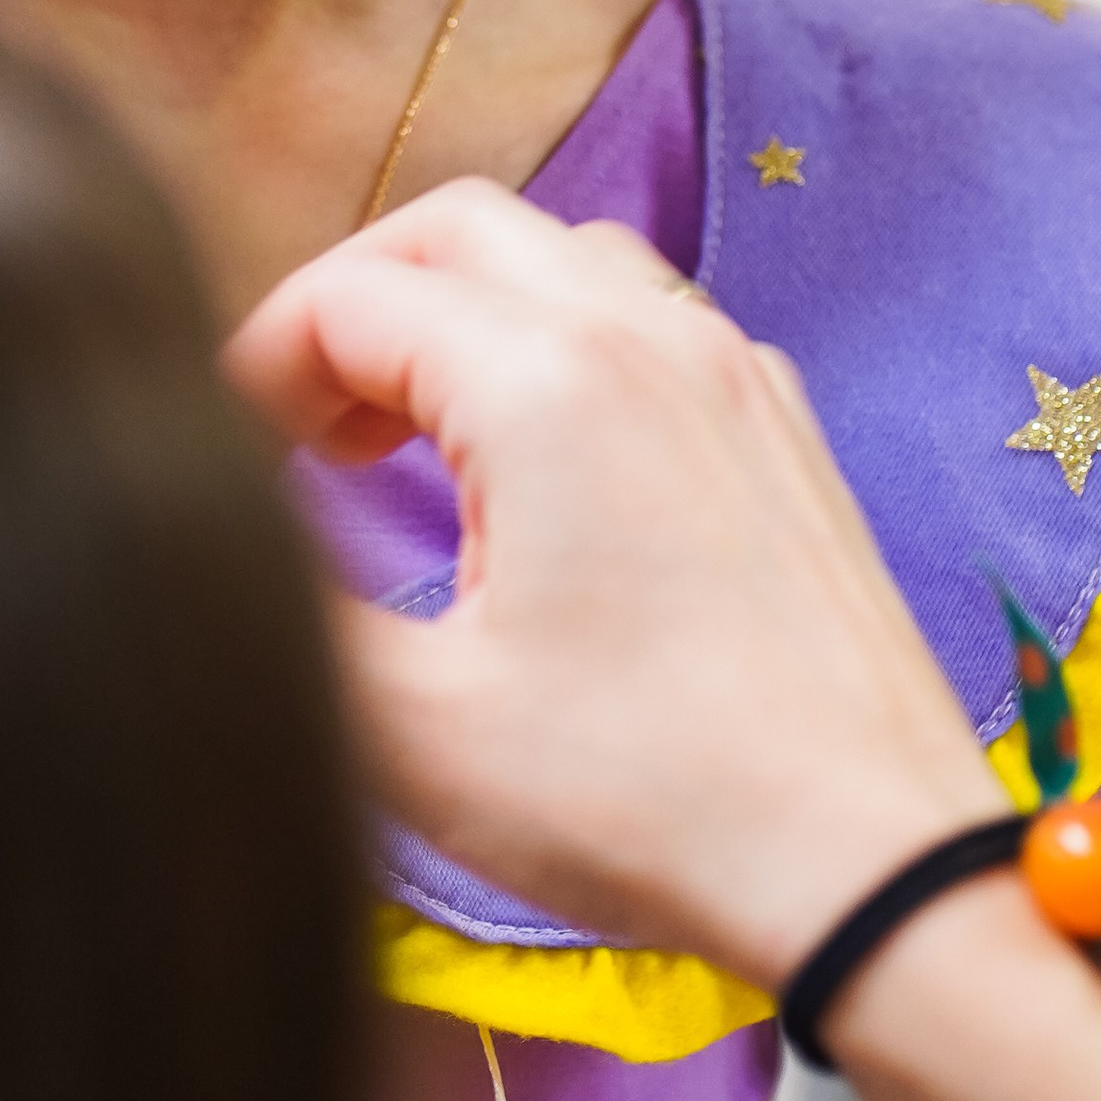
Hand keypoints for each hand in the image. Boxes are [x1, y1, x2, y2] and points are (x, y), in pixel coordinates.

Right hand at [225, 180, 1004, 987]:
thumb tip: (220, 539)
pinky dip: (559, 347)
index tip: (226, 466)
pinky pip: (648, 318)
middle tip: (302, 432)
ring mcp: (733, 373)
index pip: (346, 298)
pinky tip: (535, 478)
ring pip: (561, 255)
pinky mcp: (783, 430)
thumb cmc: (649, 802)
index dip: (255, 369)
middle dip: (351, 304)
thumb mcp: (416, 725)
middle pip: (454, 229)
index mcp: (548, 381)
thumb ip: (289, 605)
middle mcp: (650, 336)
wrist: (880, 872)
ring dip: (460, 314)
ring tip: (406, 442)